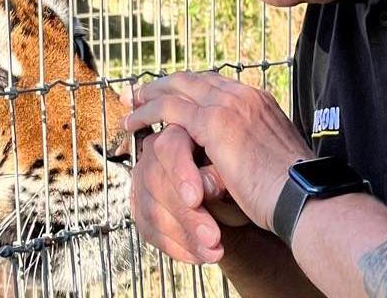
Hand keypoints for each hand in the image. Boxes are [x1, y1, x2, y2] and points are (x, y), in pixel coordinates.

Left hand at [123, 72, 312, 232]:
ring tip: (129, 103)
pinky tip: (133, 123)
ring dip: (149, 96)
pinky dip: (147, 113)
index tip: (168, 94)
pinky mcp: (214, 122)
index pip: (214, 84)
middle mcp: (244, 94)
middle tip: (139, 91)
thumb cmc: (290, 192)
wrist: (305, 198)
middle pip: (193, 79)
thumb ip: (248, 147)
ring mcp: (230, 104)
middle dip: (163, 84)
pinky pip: (169, 109)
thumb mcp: (269, 158)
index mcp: (259, 100)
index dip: (187, 88)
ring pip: (177, 88)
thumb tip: (230, 155)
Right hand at [129, 124, 230, 262]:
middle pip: (156, 181)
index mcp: (182, 133)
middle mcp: (156, 153)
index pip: (168, 147)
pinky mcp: (142, 206)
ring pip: (151, 209)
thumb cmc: (243, 176)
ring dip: (184, 235)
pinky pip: (148, 229)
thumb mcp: (238, 169)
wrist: (244, 200)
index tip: (196, 199)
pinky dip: (175, 246)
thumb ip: (221, 171)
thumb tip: (208, 185)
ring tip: (213, 249)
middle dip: (185, 214)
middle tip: (212, 236)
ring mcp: (144, 179)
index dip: (179, 173)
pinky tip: (198, 253)